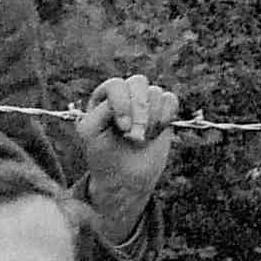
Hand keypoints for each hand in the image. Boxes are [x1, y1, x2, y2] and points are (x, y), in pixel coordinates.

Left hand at [74, 74, 178, 229]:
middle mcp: (124, 95)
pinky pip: (170, 100)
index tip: (123, 128)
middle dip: (140, 110)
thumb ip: (102, 110)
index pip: (116, 85)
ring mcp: (144, 102)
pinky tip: (155, 133)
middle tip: (135, 135)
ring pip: (155, 92)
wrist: (124, 178)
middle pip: (138, 82)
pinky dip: (165, 117)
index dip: (122, 104)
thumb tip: (127, 98)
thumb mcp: (90, 132)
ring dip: (151, 119)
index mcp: (102, 98)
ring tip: (141, 139)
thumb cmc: (102, 154)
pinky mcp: (162, 112)